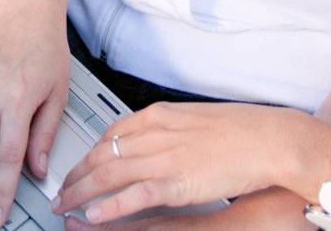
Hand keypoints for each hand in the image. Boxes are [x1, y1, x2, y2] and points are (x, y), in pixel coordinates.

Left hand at [54, 103, 325, 225]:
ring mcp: (165, 157)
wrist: (270, 137)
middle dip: (76, 175)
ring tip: (64, 206)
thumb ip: (171, 129)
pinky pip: (133, 196)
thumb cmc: (244, 129)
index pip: (111, 133)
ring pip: (108, 175)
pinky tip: (94, 215)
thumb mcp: (197, 119)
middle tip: (60, 191)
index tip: (79, 167)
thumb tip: (156, 138)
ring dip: (81, 193)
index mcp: (161, 115)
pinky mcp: (176, 182)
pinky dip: (109, 207)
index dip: (89, 153)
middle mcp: (156, 133)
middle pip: (101, 154)